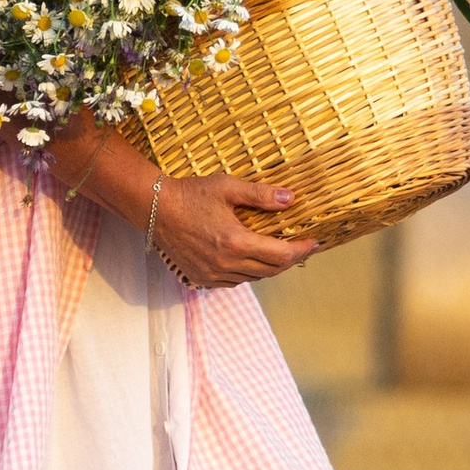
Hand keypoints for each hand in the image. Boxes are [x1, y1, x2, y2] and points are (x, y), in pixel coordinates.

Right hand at [150, 173, 318, 288]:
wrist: (155, 209)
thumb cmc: (191, 194)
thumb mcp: (228, 187)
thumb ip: (261, 195)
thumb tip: (291, 199)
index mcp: (236, 242)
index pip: (281, 255)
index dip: (302, 250)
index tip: (314, 243)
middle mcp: (226, 264)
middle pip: (271, 270)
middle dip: (290, 260)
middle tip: (302, 247)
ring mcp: (212, 274)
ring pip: (253, 278)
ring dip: (269, 267)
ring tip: (279, 252)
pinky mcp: (201, 278)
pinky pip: (234, 282)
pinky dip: (248, 272)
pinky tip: (251, 259)